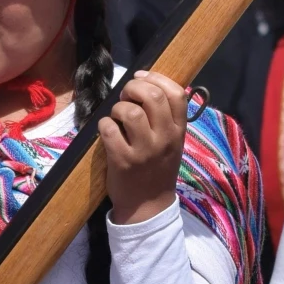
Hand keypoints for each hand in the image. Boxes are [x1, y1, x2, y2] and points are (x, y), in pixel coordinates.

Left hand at [99, 71, 186, 223]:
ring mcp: (144, 151)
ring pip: (130, 111)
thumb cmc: (157, 170)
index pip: (177, 93)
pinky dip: (104, 125)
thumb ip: (165, 118)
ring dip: (118, 108)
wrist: (148, 207)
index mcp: (178, 131)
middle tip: (125, 97)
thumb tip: (146, 84)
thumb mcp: (172, 143)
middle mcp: (165, 139)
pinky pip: (109, 129)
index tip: (141, 77)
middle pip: (152, 96)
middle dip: (133, 88)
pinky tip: (107, 131)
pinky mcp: (123, 161)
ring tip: (116, 117)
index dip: (156, 78)